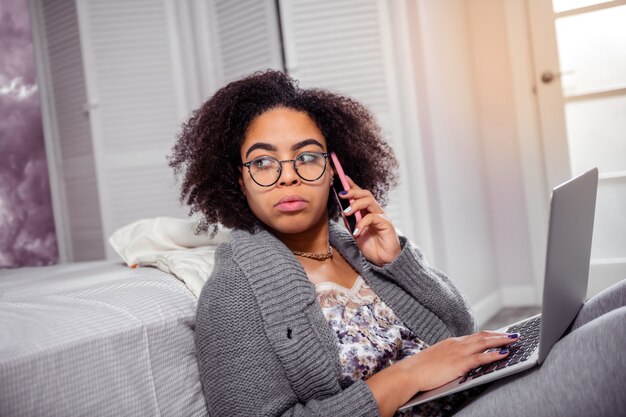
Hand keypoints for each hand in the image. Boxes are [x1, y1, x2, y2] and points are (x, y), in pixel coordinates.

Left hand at [340, 176, 400, 265]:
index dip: (351, 185)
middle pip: (365, 193)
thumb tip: (342, 210)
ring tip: (346, 212)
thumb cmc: (372, 246)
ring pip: (370, 201)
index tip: (341, 178)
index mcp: (367, 211)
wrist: (384, 260)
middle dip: (352, 191)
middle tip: (341, 194)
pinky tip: (356, 232)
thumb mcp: (356, 233)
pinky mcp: (386, 224)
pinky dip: (362, 223)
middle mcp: (375, 211)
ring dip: (356, 204)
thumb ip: (351, 221)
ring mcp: (381, 216)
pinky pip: (372, 217)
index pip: (360, 194)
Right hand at [405, 331, 519, 391]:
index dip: (489, 335)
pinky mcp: (460, 363)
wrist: (410, 372)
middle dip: (500, 335)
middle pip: (483, 336)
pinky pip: (481, 357)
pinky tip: (504, 354)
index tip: (500, 335)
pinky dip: (494, 354)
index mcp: (451, 343)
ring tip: (515, 340)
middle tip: (514, 334)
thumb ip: (449, 359)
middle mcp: (457, 344)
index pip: (475, 337)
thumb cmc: (420, 369)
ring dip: (502, 341)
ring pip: (485, 343)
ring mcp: (458, 352)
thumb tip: (457, 364)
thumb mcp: (437, 360)